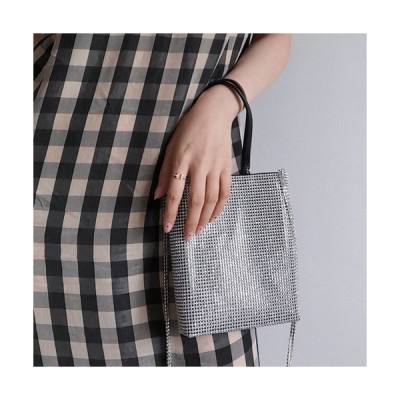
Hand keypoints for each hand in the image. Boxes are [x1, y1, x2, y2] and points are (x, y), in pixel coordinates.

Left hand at [154, 84, 240, 239]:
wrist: (214, 113)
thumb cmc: (189, 128)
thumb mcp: (171, 147)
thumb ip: (165, 172)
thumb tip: (158, 196)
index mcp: (182, 160)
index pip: (176, 193)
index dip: (171, 213)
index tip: (168, 228)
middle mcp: (200, 165)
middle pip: (196, 200)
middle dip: (191, 222)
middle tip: (187, 236)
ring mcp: (216, 167)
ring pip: (212, 199)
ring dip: (205, 218)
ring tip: (199, 230)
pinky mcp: (227, 167)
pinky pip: (226, 191)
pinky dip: (220, 207)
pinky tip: (214, 217)